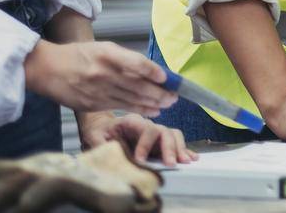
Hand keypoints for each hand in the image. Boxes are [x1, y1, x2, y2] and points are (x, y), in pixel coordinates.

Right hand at [24, 41, 175, 116]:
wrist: (47, 68)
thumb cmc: (78, 55)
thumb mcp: (103, 48)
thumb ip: (126, 59)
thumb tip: (151, 71)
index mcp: (107, 54)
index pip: (137, 63)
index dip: (154, 72)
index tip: (167, 78)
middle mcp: (103, 73)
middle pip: (138, 85)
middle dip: (159, 92)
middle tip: (175, 96)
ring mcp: (97, 91)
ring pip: (131, 99)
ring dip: (153, 103)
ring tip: (167, 104)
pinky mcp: (92, 105)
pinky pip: (121, 108)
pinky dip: (138, 109)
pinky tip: (151, 111)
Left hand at [78, 111, 196, 166]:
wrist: (102, 127)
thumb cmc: (98, 131)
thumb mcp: (94, 135)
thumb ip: (100, 142)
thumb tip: (107, 150)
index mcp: (132, 121)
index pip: (146, 129)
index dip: (145, 144)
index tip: (140, 160)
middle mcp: (147, 125)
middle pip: (164, 131)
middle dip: (169, 148)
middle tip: (171, 163)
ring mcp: (155, 133)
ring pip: (173, 135)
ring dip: (180, 148)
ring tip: (184, 162)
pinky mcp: (159, 142)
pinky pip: (175, 142)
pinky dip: (184, 149)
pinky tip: (191, 158)